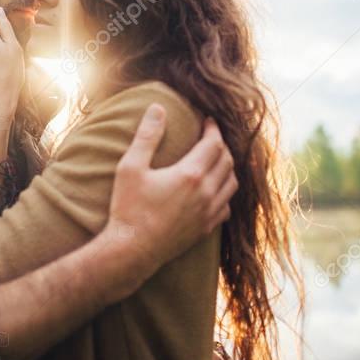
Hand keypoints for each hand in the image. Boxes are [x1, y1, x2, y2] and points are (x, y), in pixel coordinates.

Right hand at [105, 104, 237, 273]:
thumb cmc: (128, 208)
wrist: (131, 251)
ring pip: (232, 183)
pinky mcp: (205, 229)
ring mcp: (208, 213)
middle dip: (220, 145)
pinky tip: (213, 190)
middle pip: (227, 161)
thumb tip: (157, 108)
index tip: (207, 120)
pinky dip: (224, 193)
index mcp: (191, 174)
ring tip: (214, 159)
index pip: (214, 143)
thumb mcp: (130, 167)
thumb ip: (147, 136)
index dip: (213, 128)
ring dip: (226, 167)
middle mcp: (206, 193)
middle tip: (209, 136)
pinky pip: (226, 206)